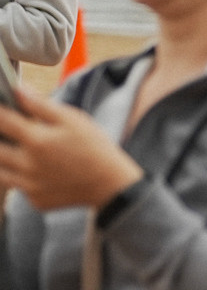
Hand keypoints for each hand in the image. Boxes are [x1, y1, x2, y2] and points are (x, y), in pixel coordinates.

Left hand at [0, 91, 145, 212]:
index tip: (0, 109)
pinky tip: (38, 173)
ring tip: (19, 153)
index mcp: (36, 141)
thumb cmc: (95, 149)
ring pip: (0, 172)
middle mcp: (27, 165)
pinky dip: (22, 180)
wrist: (111, 184)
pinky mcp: (35, 199)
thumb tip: (19, 90)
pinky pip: (19, 189)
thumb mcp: (74, 120)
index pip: (2, 120)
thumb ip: (42, 105)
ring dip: (4, 161)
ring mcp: (29, 186)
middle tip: (9, 133)